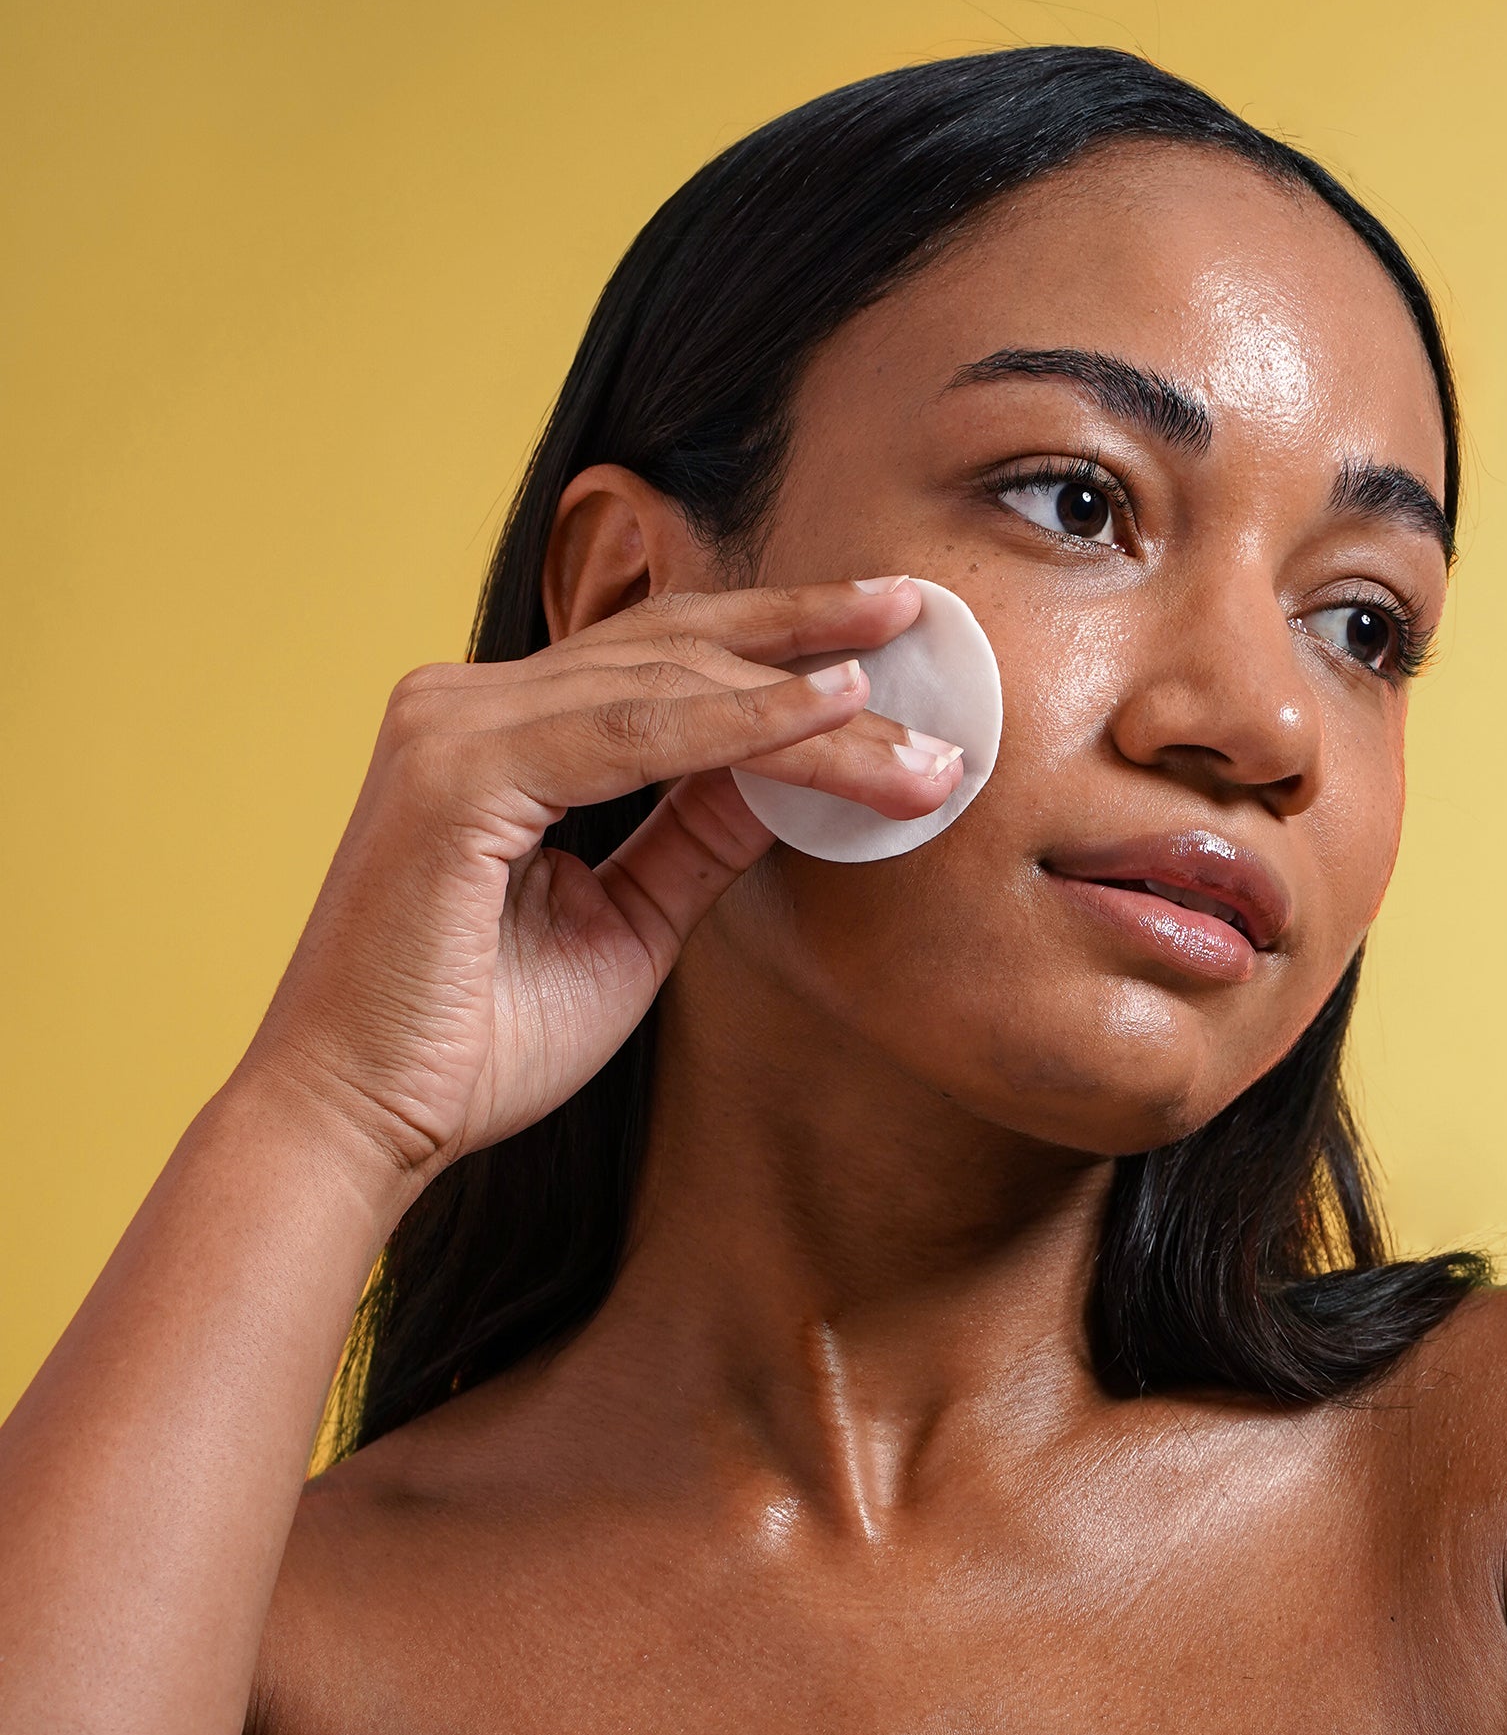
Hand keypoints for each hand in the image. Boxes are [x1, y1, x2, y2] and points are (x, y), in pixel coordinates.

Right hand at [239, 575, 955, 1188]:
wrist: (362, 1128)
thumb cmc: (477, 1040)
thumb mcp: (628, 920)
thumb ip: (696, 835)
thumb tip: (789, 772)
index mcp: (500, 733)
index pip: (661, 664)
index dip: (775, 644)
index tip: (883, 636)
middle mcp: (468, 704)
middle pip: (674, 647)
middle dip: (805, 633)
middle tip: (915, 607)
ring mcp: (454, 725)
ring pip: (674, 687)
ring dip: (810, 705)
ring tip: (914, 724)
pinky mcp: (456, 769)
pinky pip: (636, 731)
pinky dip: (745, 723)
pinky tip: (835, 711)